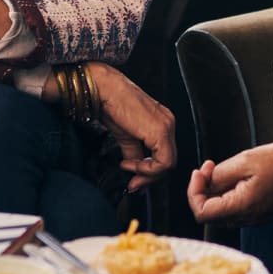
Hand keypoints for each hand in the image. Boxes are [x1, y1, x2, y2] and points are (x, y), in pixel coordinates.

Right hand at [89, 63, 175, 192]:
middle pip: (168, 161)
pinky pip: (163, 161)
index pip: (164, 155)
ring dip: (147, 174)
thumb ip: (133, 152)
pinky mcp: (161, 131)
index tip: (134, 179)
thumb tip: (134, 167)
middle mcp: (168, 123)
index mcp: (162, 122)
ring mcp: (167, 126)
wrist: (104, 89)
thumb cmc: (111, 105)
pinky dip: (147, 169)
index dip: (149, 172)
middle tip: (133, 184)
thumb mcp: (125, 135)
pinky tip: (129, 164)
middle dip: (149, 176)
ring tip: (128, 169)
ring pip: (168, 163)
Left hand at [186, 141, 272, 225]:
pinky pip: (235, 209)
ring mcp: (254, 218)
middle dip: (203, 190)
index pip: (202, 212)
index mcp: (242, 207)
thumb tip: (204, 182)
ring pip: (222, 211)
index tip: (199, 172)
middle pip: (210, 213)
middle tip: (209, 167)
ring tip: (220, 169)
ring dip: (214, 191)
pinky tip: (234, 177)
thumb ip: (219, 175)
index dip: (194, 192)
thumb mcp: (244, 160)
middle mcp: (247, 218)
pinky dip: (227, 194)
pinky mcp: (259, 213)